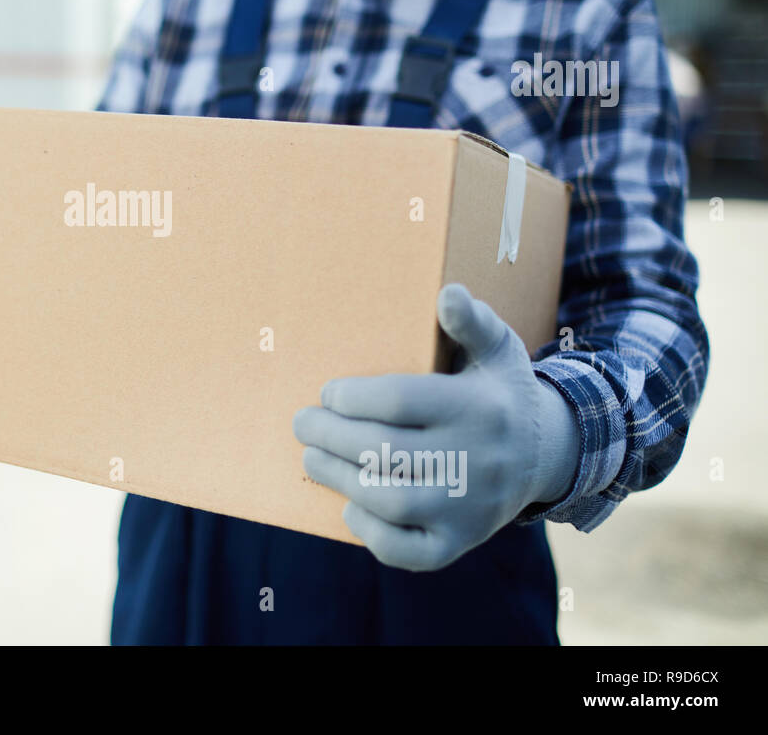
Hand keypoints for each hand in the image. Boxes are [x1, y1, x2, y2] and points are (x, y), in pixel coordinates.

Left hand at [293, 283, 579, 571]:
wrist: (544, 455)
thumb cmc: (498, 393)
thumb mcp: (496, 350)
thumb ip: (471, 322)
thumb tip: (447, 293)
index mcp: (479, 408)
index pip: (401, 401)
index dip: (354, 397)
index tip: (329, 392)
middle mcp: (477, 460)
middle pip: (386, 451)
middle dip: (331, 436)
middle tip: (302, 423)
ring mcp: (469, 508)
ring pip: (391, 501)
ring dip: (339, 478)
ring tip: (313, 458)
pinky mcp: (459, 543)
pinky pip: (408, 551)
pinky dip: (372, 532)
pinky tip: (351, 506)